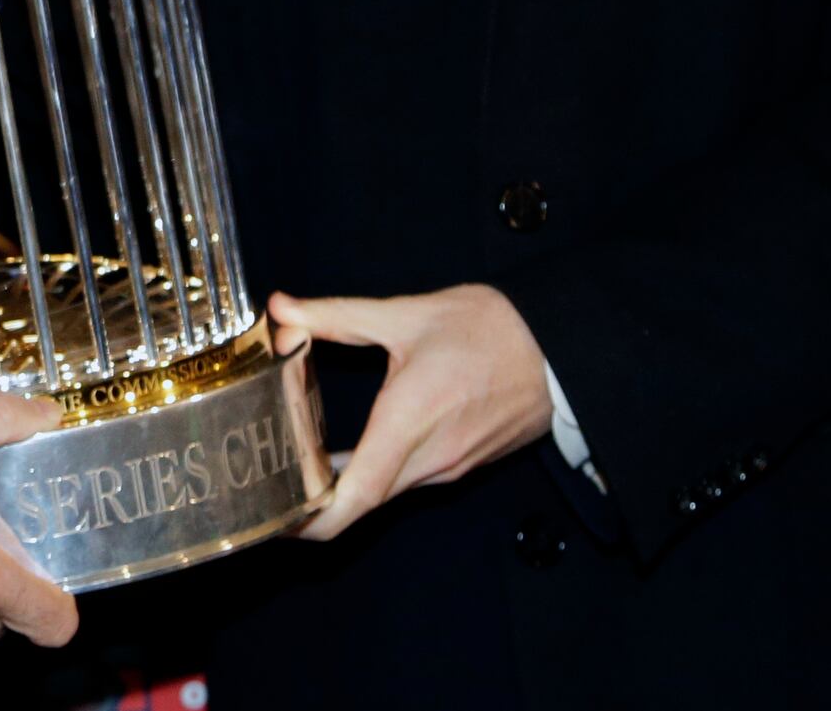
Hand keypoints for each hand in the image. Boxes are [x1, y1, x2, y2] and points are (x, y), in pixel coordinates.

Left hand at [272, 283, 552, 542]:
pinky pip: (410, 478)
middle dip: (318, 504)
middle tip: (273, 485)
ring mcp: (449, 466)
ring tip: (302, 465)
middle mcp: (430, 458)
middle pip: (365, 500)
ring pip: (387, 489)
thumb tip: (281, 309)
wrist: (557, 349)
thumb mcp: (405, 314)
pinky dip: (378, 473)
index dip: (316, 519)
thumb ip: (336, 316)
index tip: (281, 521)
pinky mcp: (462, 464)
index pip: (358, 496)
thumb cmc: (487, 330)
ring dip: (348, 487)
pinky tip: (353, 452)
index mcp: (409, 423)